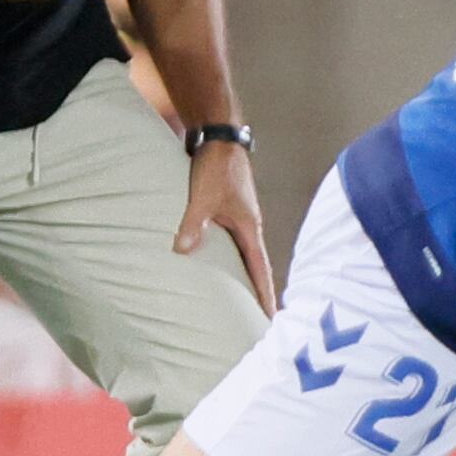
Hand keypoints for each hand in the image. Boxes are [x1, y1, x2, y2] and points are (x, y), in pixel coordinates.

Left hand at [175, 140, 277, 311]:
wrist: (219, 136)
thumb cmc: (216, 166)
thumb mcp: (203, 197)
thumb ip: (193, 224)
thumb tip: (183, 251)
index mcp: (249, 227)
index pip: (261, 269)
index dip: (266, 294)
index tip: (272, 318)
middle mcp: (248, 225)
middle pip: (256, 266)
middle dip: (257, 292)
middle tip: (256, 319)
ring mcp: (239, 218)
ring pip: (243, 254)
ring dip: (243, 275)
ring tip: (239, 301)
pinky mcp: (228, 210)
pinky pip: (231, 242)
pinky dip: (228, 258)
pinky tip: (216, 265)